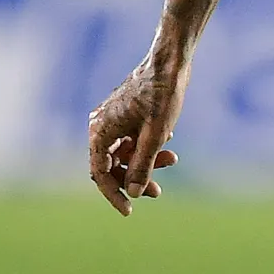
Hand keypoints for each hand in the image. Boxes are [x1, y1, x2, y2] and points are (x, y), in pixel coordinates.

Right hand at [88, 55, 185, 215]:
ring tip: (172, 160)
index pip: (100, 173)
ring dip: (146, 161)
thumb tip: (135, 193)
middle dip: (135, 178)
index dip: (114, 194)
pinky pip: (130, 139)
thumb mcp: (155, 135)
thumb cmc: (162, 95)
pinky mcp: (123, 114)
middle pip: (112, 165)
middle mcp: (100, 125)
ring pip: (124, 152)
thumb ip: (144, 166)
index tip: (129, 211)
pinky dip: (147, 146)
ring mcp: (111, 119)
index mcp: (100, 130)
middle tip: (158, 192)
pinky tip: (168, 141)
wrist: (169, 62)